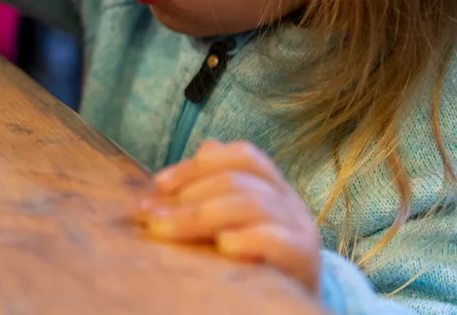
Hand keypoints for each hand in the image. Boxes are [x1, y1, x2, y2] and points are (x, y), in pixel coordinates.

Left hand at [139, 140, 321, 295]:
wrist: (289, 303)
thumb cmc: (253, 260)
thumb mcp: (228, 225)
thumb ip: (206, 198)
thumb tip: (169, 177)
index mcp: (272, 186)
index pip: (240, 157)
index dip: (197, 166)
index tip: (158, 185)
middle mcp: (289, 201)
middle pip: (237, 181)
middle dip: (188, 196)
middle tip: (151, 217)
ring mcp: (300, 228)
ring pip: (253, 204)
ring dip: (202, 215)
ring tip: (167, 229)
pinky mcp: (304, 260)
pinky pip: (278, 241)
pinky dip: (247, 239)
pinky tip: (222, 246)